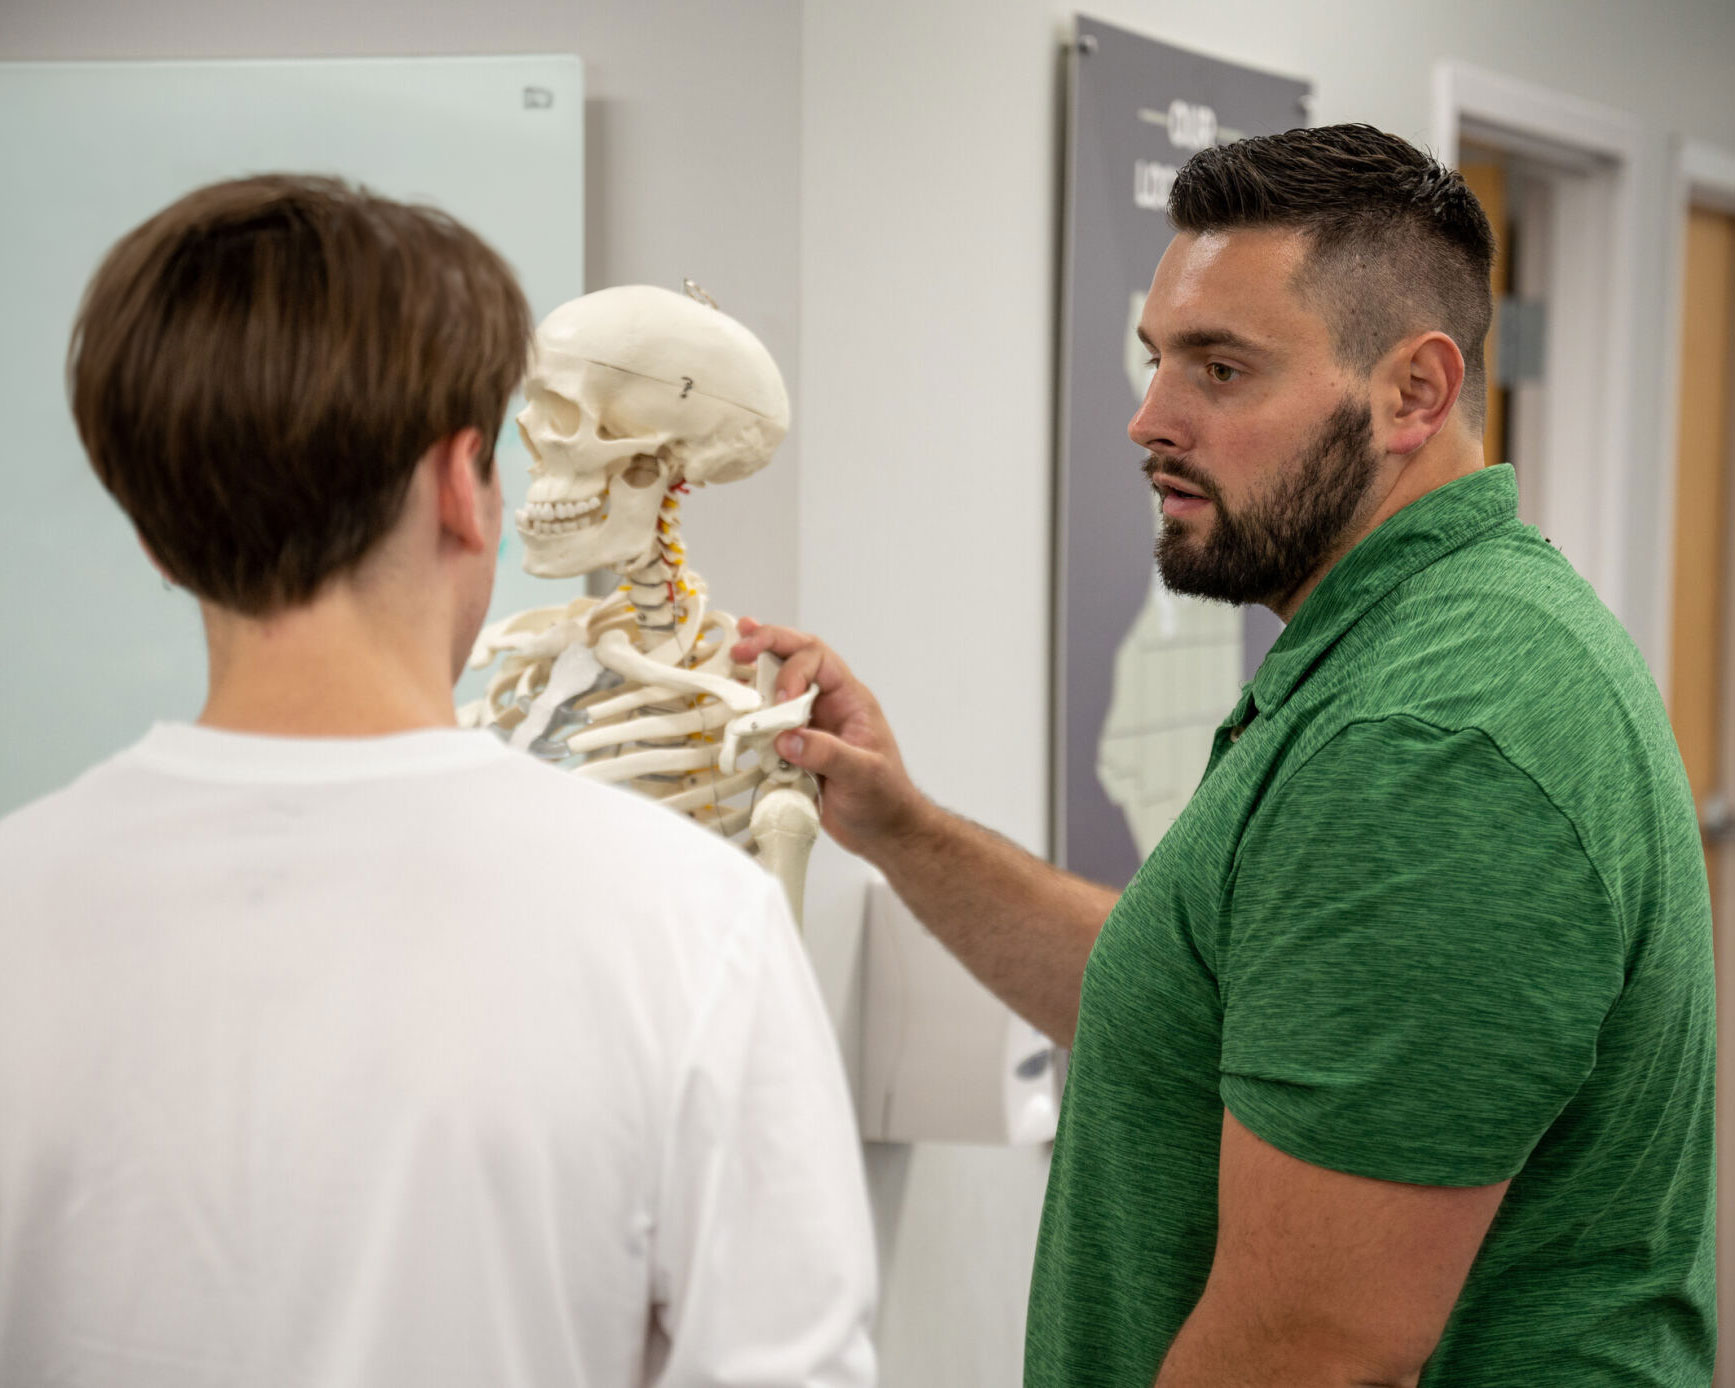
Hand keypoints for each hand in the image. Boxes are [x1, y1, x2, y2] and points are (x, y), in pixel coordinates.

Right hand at [732, 619, 928, 861]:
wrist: (883, 832)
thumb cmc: (885, 799)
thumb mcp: (863, 775)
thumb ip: (827, 754)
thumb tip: (787, 738)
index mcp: (852, 700)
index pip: (818, 661)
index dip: (793, 671)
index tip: (778, 700)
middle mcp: (830, 704)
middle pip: (798, 657)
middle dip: (769, 645)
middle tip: (741, 647)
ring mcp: (812, 723)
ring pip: (782, 683)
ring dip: (758, 670)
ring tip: (734, 659)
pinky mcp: (798, 745)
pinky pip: (772, 718)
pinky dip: (753, 708)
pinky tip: (739, 699)